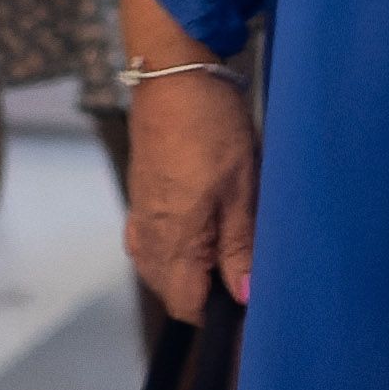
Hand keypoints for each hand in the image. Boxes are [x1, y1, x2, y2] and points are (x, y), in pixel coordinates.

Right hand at [124, 68, 259, 320]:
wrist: (175, 75)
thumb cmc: (212, 126)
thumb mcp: (242, 187)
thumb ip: (241, 247)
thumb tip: (246, 297)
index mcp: (174, 239)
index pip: (188, 307)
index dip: (219, 314)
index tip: (248, 299)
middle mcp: (149, 235)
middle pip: (172, 292)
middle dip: (206, 292)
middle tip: (245, 265)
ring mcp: (140, 216)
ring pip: (161, 269)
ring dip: (192, 270)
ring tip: (229, 242)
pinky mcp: (140, 198)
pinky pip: (152, 243)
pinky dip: (175, 247)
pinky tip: (201, 228)